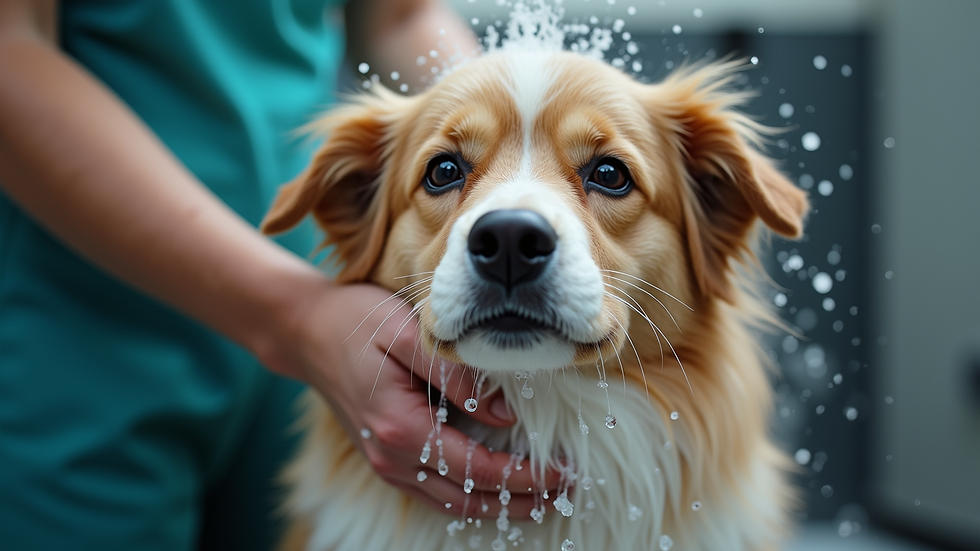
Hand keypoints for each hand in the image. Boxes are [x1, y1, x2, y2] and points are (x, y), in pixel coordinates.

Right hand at [262, 280, 555, 517]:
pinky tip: (496, 490)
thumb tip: (504, 412)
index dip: (526, 476)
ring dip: (499, 506)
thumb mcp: (407, 333)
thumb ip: (455, 373)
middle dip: (521, 499)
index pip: (479, 468)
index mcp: (402, 428)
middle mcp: (393, 457)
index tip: (565, 468)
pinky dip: (470, 497)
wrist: (306, 331)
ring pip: (451, 503)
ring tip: (543, 499)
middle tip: (567, 489)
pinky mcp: (385, 457)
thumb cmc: (356, 323)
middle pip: (469, 497)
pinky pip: (433, 492)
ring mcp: (386, 462)